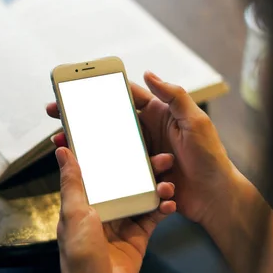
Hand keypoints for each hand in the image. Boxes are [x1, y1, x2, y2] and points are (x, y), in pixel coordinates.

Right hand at [47, 72, 234, 225]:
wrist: (216, 197)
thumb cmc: (211, 157)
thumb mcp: (195, 122)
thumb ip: (175, 97)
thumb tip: (148, 74)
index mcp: (158, 115)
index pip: (124, 98)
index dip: (99, 92)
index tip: (75, 90)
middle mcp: (147, 133)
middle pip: (108, 121)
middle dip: (82, 118)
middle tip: (57, 115)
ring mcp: (142, 155)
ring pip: (106, 145)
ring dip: (84, 144)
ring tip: (63, 143)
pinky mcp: (140, 175)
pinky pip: (115, 169)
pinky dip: (97, 167)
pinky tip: (80, 168)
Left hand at [54, 147, 175, 272]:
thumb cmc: (79, 252)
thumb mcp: (73, 212)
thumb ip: (72, 182)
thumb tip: (62, 152)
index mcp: (84, 202)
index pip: (99, 173)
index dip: (112, 157)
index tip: (127, 140)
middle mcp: (104, 210)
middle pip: (126, 182)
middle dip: (144, 169)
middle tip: (162, 157)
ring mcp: (122, 223)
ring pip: (143, 196)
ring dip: (157, 186)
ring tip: (169, 180)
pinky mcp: (138, 236)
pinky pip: (153, 217)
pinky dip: (163, 208)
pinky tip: (170, 202)